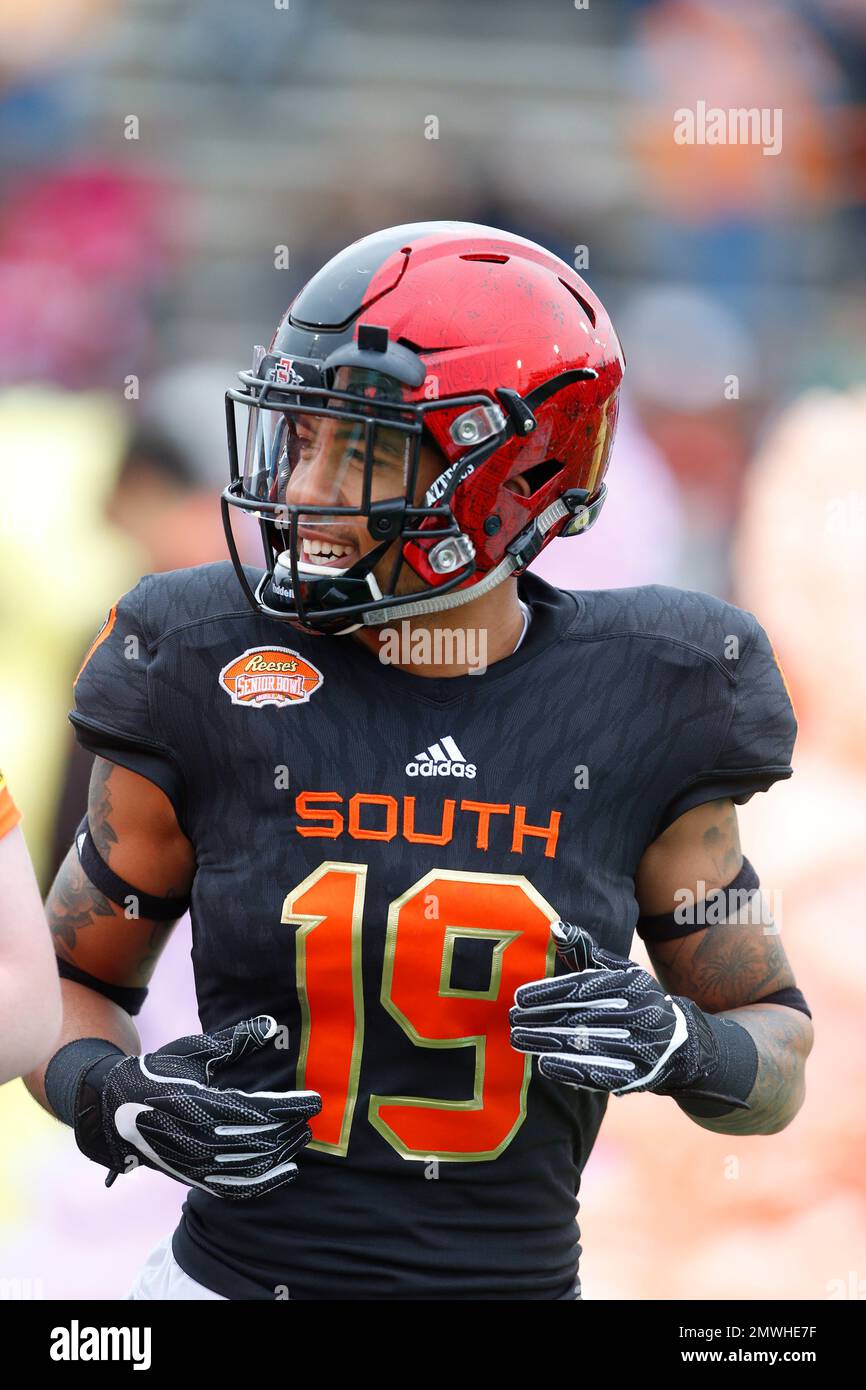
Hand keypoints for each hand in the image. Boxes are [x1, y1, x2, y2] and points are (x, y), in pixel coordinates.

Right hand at [74, 1015, 320, 1198]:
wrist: (113, 1112)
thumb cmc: (157, 1073)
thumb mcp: (191, 1051)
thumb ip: (233, 1040)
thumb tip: (271, 1025)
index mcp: (198, 1104)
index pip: (258, 1111)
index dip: (290, 1107)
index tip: (316, 1101)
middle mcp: (197, 1139)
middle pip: (259, 1140)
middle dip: (290, 1128)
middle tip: (310, 1117)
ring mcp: (194, 1164)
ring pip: (251, 1165)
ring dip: (283, 1152)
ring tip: (302, 1137)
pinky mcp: (192, 1178)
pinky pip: (235, 1188)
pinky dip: (264, 1184)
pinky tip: (287, 1172)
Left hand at [509, 922, 729, 1101]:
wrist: (680, 1042)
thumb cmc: (636, 999)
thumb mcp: (619, 971)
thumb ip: (586, 951)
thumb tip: (556, 927)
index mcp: (630, 986)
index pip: (582, 989)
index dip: (549, 993)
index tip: (519, 998)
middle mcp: (637, 1015)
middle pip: (580, 1017)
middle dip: (541, 1018)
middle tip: (512, 1019)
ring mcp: (639, 1047)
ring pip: (586, 1044)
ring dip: (548, 1042)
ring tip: (518, 1039)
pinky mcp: (638, 1075)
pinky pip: (600, 1072)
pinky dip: (570, 1069)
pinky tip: (544, 1063)